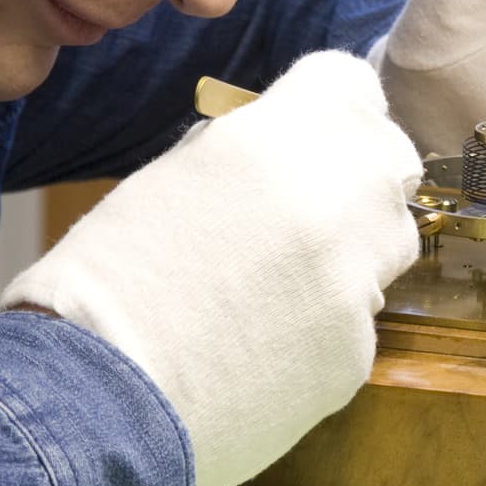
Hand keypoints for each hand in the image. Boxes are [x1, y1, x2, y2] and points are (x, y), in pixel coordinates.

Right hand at [1, 51, 420, 485]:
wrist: (96, 401)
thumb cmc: (104, 282)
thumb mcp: (169, 179)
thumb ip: (241, 153)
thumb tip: (273, 150)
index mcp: (279, 138)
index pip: (351, 84)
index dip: (326, 107)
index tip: (305, 130)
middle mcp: (338, 200)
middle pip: (389, 160)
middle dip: (353, 176)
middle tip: (297, 208)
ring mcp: (356, 282)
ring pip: (386, 244)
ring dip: (347, 249)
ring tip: (273, 283)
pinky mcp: (357, 354)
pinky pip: (358, 319)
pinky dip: (324, 324)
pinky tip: (264, 343)